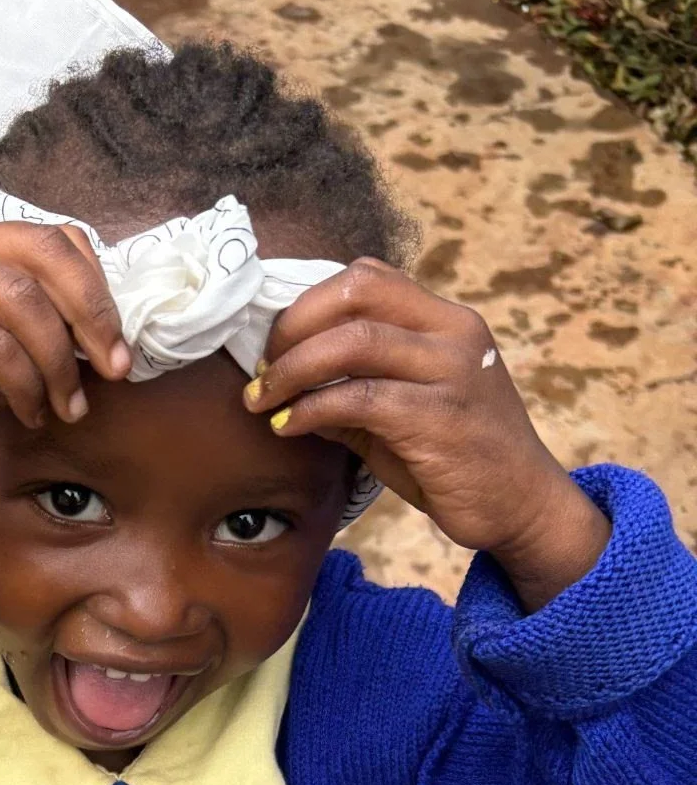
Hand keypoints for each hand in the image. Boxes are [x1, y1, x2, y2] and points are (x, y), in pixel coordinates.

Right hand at [0, 219, 131, 523]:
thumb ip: (38, 335)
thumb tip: (105, 351)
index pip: (57, 239)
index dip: (99, 290)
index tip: (119, 348)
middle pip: (49, 253)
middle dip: (94, 315)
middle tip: (115, 369)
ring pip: (26, 303)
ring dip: (59, 363)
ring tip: (67, 407)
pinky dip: (23, 384)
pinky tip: (28, 412)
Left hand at [243, 259, 609, 607]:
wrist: (523, 506)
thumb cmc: (458, 460)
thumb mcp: (403, 414)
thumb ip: (352, 391)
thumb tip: (282, 386)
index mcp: (445, 320)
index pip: (367, 278)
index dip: (308, 304)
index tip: (275, 346)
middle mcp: (453, 332)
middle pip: (355, 292)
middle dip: (292, 327)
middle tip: (262, 371)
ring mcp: (451, 371)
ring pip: (352, 341)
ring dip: (291, 369)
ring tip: (263, 400)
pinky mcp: (440, 419)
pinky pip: (358, 398)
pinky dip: (310, 410)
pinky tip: (289, 427)